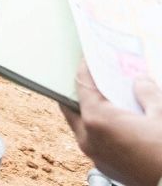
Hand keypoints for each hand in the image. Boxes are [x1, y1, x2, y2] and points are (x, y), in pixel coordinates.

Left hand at [62, 62, 161, 185]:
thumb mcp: (161, 115)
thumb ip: (147, 93)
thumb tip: (140, 81)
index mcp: (97, 120)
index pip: (82, 84)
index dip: (86, 68)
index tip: (89, 57)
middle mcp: (88, 138)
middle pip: (72, 104)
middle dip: (81, 89)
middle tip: (93, 77)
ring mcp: (94, 155)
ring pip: (81, 124)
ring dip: (90, 109)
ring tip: (108, 97)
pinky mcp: (105, 166)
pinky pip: (94, 140)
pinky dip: (99, 126)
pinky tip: (118, 120)